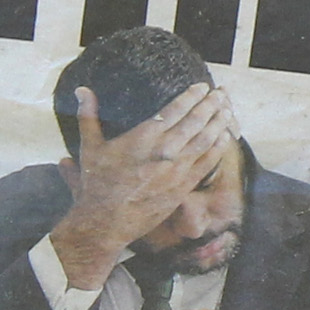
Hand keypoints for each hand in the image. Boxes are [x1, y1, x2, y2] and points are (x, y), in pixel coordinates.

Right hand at [52, 84, 232, 290]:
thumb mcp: (89, 147)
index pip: (175, 109)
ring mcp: (177, 170)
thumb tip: (82, 90)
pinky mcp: (183, 187)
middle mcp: (165, 150)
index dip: (191, 95)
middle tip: (221, 92)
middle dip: (210, 104)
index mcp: (144, 136)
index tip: (202, 86)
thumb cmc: (97, 185)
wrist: (107, 222)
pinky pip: (207, 163)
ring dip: (218, 122)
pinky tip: (226, 137)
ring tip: (227, 109)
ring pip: (205, 140)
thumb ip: (88, 115)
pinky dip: (218, 148)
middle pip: (195, 121)